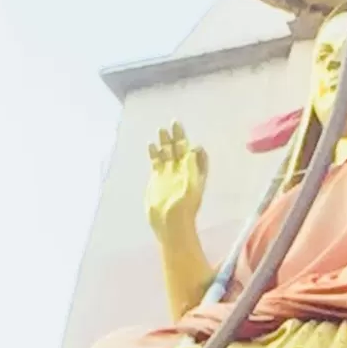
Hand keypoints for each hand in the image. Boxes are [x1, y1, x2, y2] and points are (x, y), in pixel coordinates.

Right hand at [146, 123, 206, 240]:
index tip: (187, 140)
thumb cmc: (183, 208)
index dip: (192, 145)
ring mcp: (169, 173)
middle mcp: (182, 170)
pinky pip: (156, 161)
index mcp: (194, 172)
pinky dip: (154, 153)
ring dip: (165, 141)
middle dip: (178, 136)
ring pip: (167, 152)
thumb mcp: (192, 187)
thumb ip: (192, 167)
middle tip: (174, 122)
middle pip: (180, 149)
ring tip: (161, 130)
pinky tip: (151, 144)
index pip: (195, 154)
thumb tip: (192, 148)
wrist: (168, 224)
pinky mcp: (157, 178)